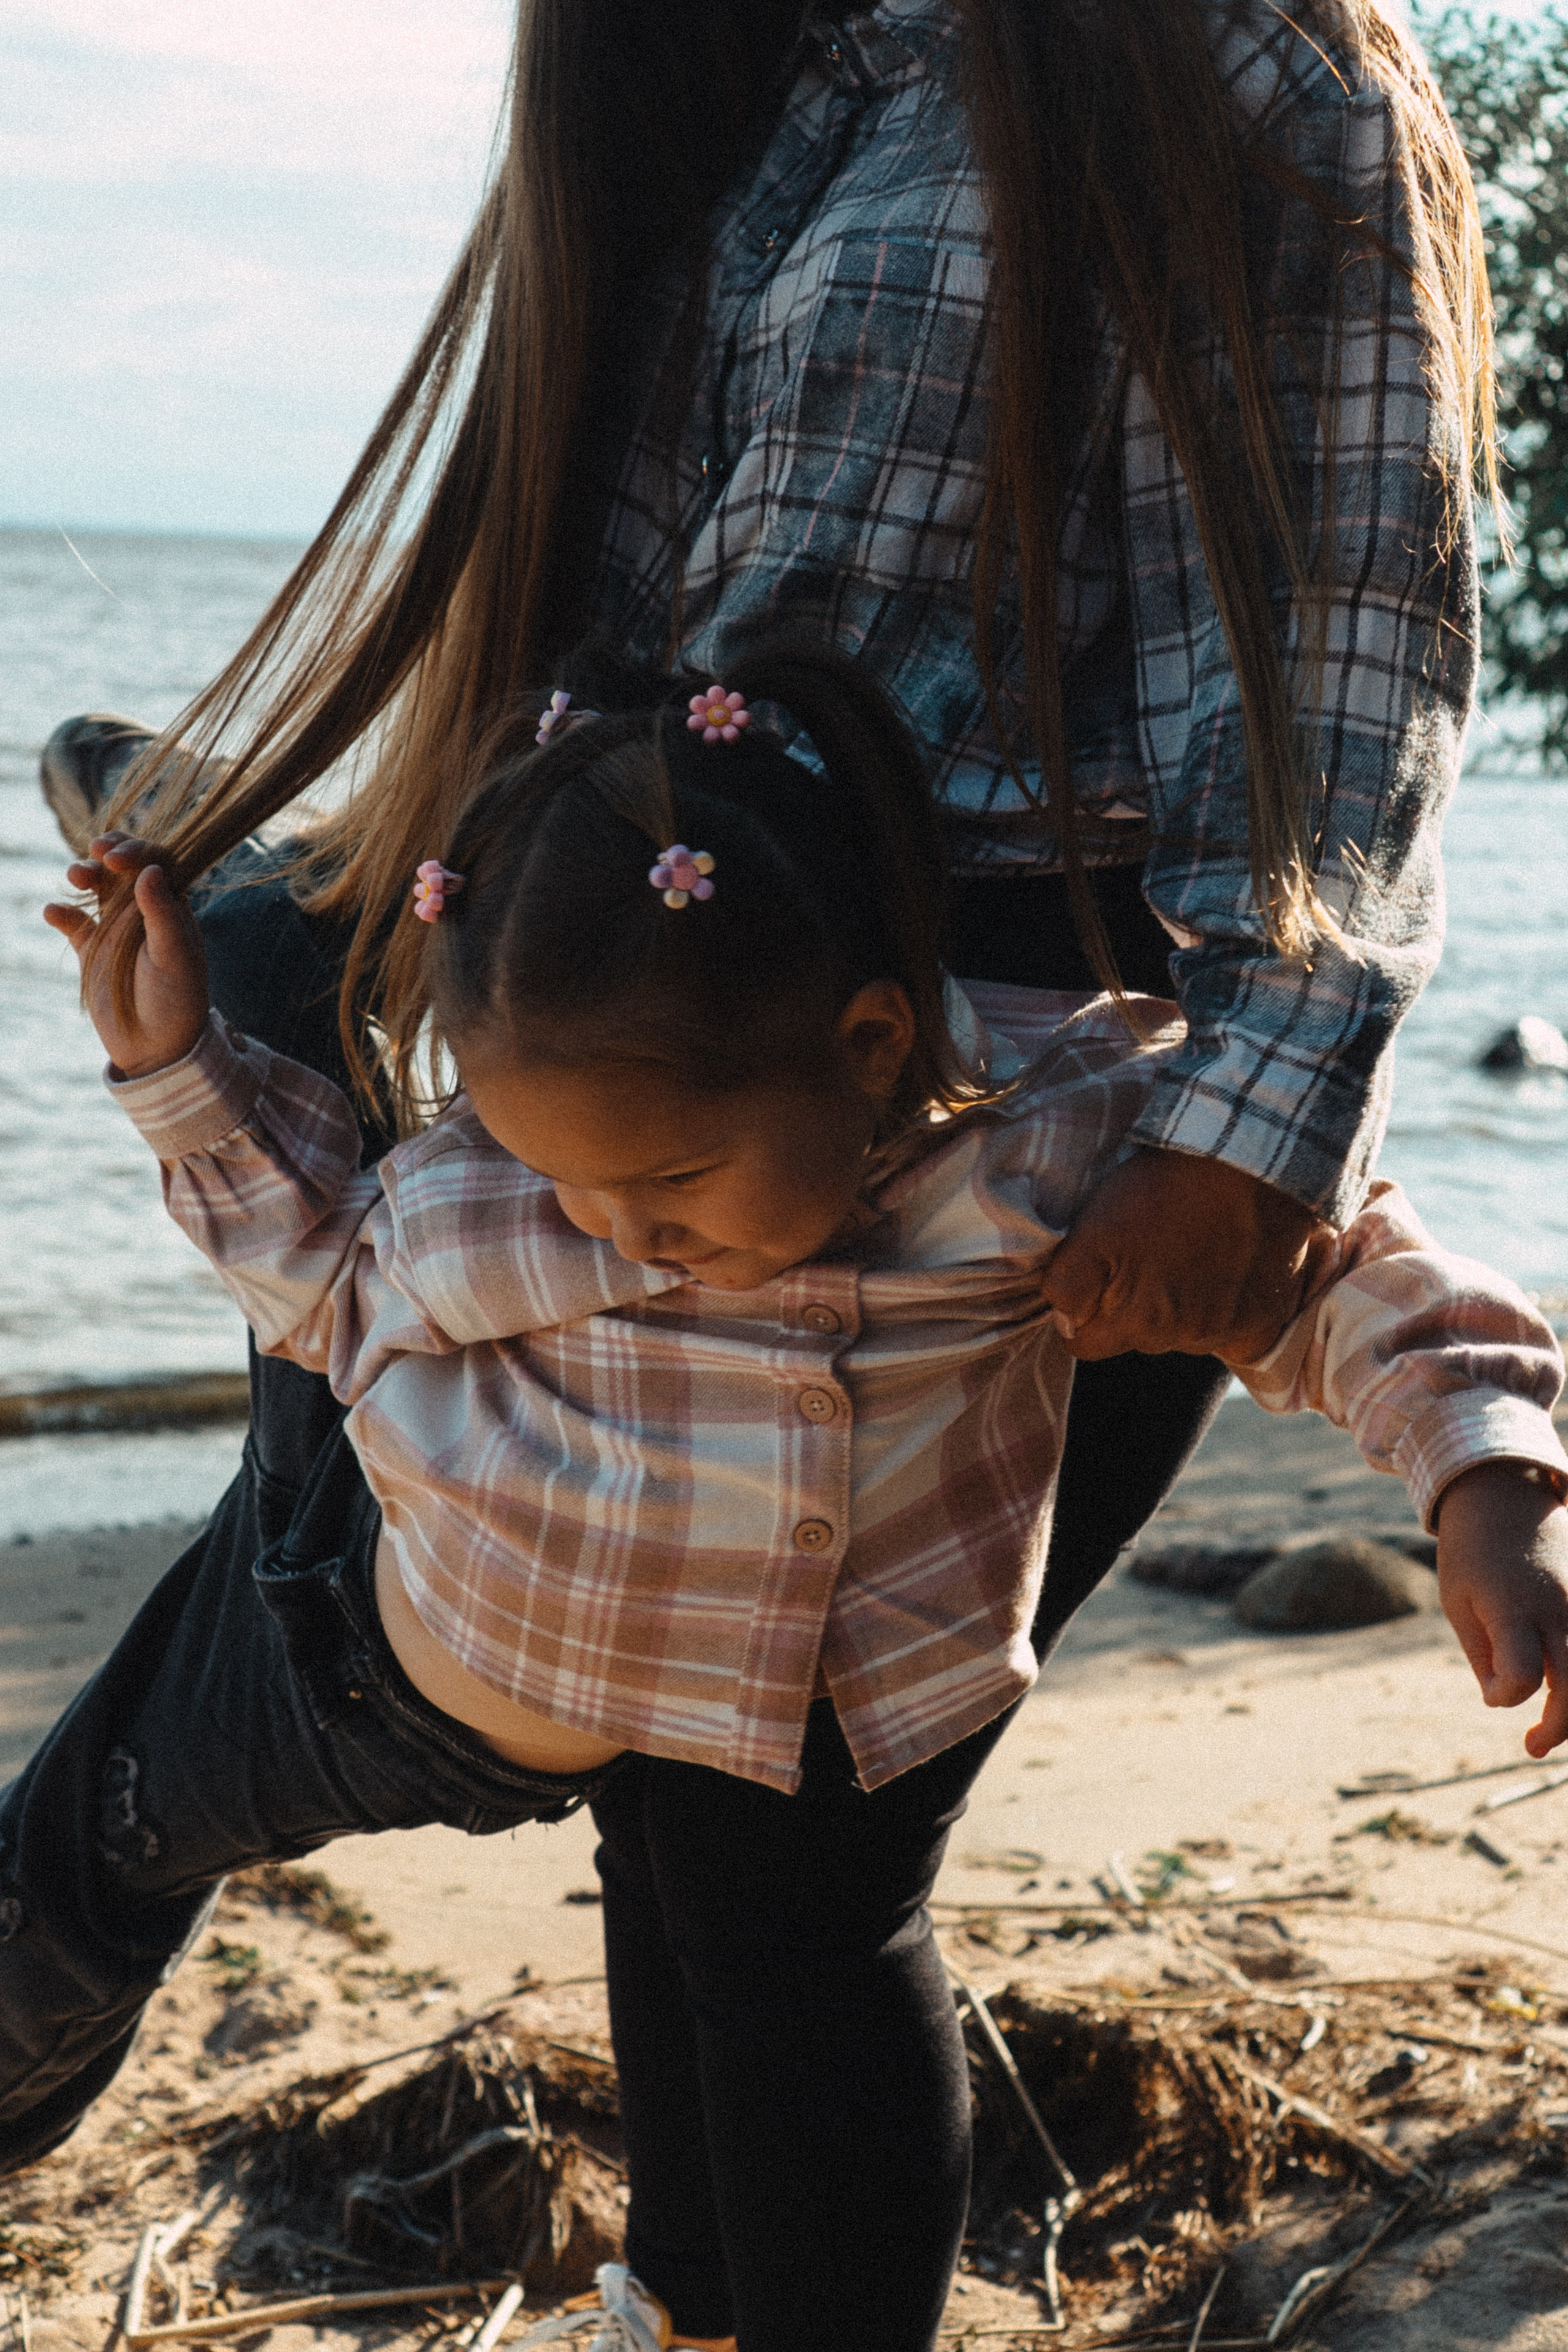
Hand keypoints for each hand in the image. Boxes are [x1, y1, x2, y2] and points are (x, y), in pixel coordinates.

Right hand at [43, 832, 208, 1078]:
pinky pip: (72, 921)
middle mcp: (144, 911)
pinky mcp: (90, 949)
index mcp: (172, 908)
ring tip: (77, 879)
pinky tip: (56, 913)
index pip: (156, 862)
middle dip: (108, 852)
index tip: (119, 858)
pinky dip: (61, 912)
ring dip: (84, 874)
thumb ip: (163, 915)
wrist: (156, 1047)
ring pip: (96, 886)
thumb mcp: (175, 958)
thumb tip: (151, 870)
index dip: (138, 851)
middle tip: (98, 854)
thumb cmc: (177, 1001)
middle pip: (122, 866)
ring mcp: (115, 927)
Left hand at [1040, 1144, 1331, 1361]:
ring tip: (1190, 1254)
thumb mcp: (1094, 1227)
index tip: (1100, 1276)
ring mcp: (1226, 1332)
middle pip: (1138, 1339)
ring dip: (1182, 1307)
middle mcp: (1181, 1339)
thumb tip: (1066, 1323)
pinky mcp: (1263, 1321)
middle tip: (1149, 1253)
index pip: (1087, 1344)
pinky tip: (1227, 1276)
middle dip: (1134, 1307)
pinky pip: (1237, 1338)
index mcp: (1135, 1322)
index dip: (1085, 1313)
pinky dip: (1229, 1315)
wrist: (1249, 1163)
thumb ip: (1068, 1285)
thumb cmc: (1165, 1189)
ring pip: (1185, 1336)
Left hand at [1438, 1463, 1567, 1757]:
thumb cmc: (1471, 1552)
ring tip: (1556, 1723)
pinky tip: (1563, 1684)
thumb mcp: (1458, 1601)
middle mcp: (1556, 1607)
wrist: (1504, 1492)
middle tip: (1533, 1746)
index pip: (1520, 1675)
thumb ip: (1483, 1655)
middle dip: (1559, 1727)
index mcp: (1511, 1608)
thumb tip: (1501, 1701)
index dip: (1506, 1696)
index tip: (1493, 1693)